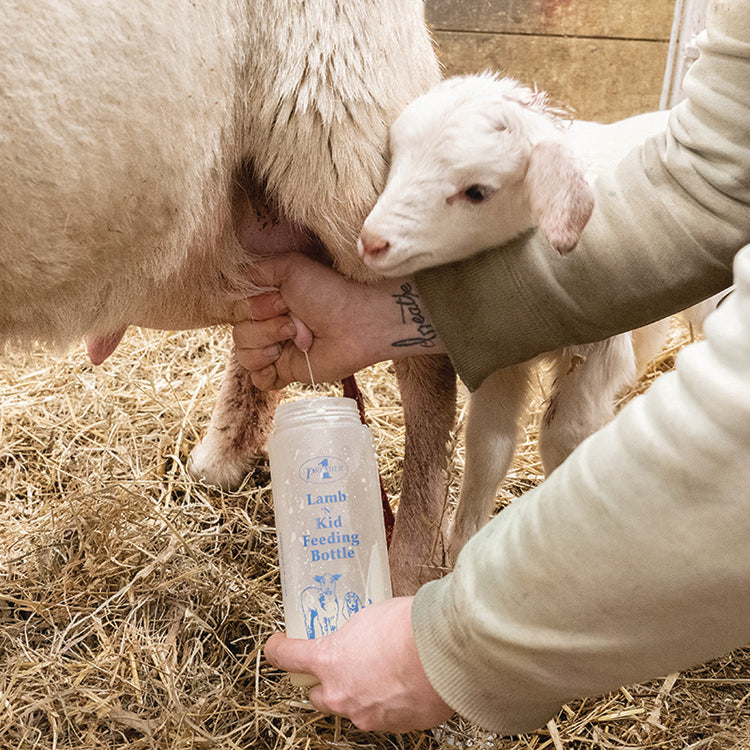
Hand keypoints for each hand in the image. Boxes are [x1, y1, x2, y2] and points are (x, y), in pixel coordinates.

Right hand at [232, 253, 445, 388]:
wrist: (356, 321)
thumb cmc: (328, 291)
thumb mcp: (289, 267)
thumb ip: (256, 271)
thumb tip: (232, 281)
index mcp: (268, 301)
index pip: (236, 311)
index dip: (252, 308)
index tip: (280, 300)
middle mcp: (270, 325)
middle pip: (238, 334)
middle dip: (264, 327)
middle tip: (294, 320)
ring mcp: (278, 350)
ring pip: (244, 356)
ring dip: (267, 345)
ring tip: (298, 338)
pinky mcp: (288, 371)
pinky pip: (257, 380)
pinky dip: (265, 373)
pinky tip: (280, 361)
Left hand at [264, 597, 452, 732]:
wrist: (443, 652)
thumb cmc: (407, 627)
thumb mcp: (368, 617)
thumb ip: (352, 634)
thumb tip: (356, 638)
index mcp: (328, 661)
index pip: (287, 657)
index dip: (277, 650)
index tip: (276, 645)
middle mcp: (340, 694)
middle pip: (317, 694)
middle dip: (325, 681)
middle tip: (340, 663)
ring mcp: (366, 715)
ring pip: (351, 707)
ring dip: (360, 691)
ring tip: (384, 670)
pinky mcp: (393, 727)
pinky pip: (381, 715)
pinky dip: (387, 702)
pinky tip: (403, 683)